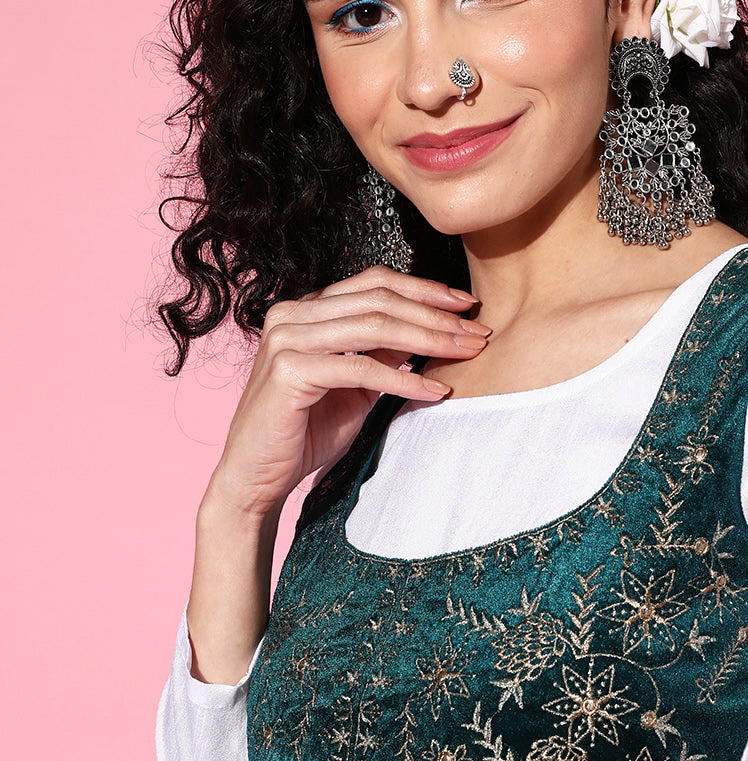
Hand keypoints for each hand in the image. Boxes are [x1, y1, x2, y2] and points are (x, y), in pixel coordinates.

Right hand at [204, 266, 487, 520]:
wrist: (256, 477)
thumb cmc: (304, 433)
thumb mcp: (356, 386)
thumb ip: (384, 354)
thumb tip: (431, 330)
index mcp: (305, 309)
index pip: (374, 283)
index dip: (424, 289)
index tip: (467, 306)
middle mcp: (291, 314)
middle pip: (378, 300)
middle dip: (436, 315)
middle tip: (479, 331)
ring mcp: (286, 338)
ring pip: (373, 327)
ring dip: (429, 339)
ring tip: (468, 353)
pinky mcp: (289, 371)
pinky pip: (361, 368)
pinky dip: (404, 381)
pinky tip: (436, 392)